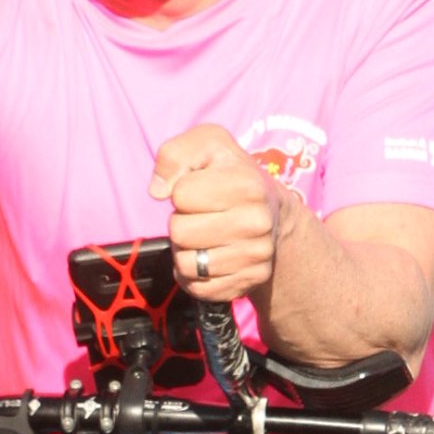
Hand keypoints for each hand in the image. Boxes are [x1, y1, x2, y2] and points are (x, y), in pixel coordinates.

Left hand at [150, 122, 286, 306]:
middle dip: (182, 222)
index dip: (182, 191)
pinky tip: (210, 257)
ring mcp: (255, 256)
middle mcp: (257, 222)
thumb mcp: (208, 145)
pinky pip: (197, 287)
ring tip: (205, 236)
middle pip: (179, 232)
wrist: (274, 214)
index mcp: (248, 185)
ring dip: (186, 250)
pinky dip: (195, 275)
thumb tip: (158, 190)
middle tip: (202, 216)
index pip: (180, 195)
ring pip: (186, 264)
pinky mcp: (247, 283)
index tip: (201, 190)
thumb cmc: (232, 175)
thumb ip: (175, 154)